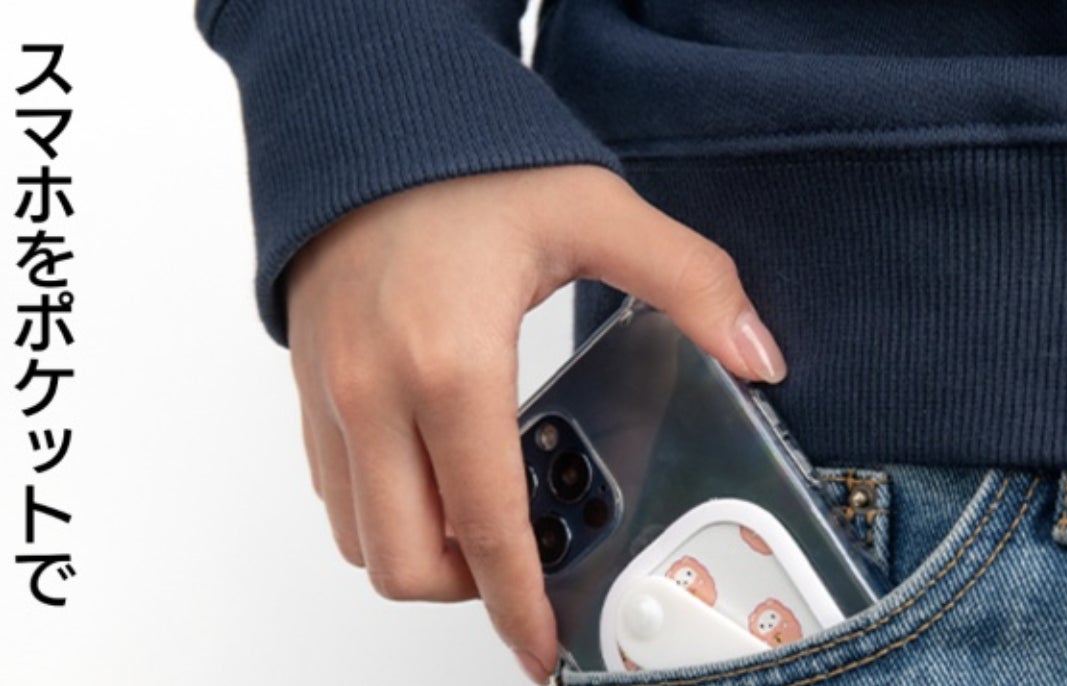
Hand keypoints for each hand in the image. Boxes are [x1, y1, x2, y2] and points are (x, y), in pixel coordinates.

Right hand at [286, 165, 784, 682]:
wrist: (368, 125)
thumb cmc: (466, 168)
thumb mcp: (595, 212)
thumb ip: (691, 283)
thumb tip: (760, 352)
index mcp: (450, 362)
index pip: (485, 527)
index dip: (519, 606)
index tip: (542, 647)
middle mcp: (374, 393)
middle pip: (406, 563)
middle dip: (470, 591)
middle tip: (522, 565)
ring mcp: (330, 395)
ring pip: (361, 539)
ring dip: (423, 555)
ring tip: (479, 517)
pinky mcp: (307, 389)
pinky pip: (332, 492)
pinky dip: (382, 512)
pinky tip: (431, 474)